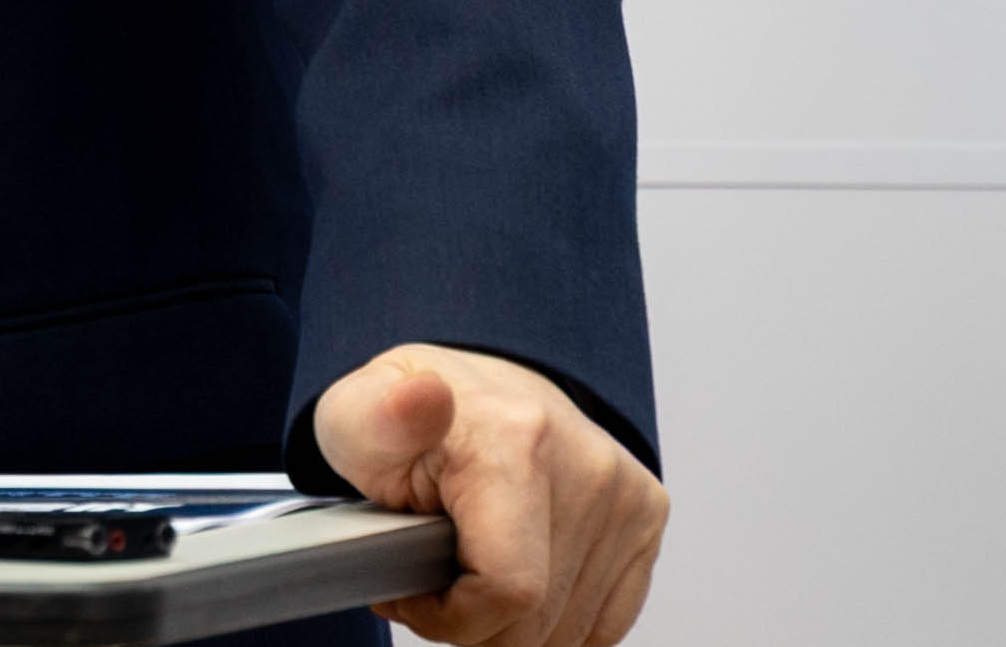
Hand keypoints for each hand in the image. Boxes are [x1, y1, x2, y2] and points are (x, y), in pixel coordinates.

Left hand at [311, 344, 664, 646]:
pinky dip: (554, 615)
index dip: (449, 616)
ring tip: (472, 566)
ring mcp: (624, 494)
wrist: (478, 384)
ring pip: (567, 631)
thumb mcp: (357, 414)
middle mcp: (587, 466)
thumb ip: (377, 419)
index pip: (507, 591)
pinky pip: (601, 623)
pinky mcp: (647, 515)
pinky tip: (519, 572)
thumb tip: (420, 398)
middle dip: (474, 622)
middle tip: (436, 576)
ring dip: (512, 621)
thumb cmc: (408, 413)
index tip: (413, 590)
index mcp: (517, 440)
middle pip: (535, 622)